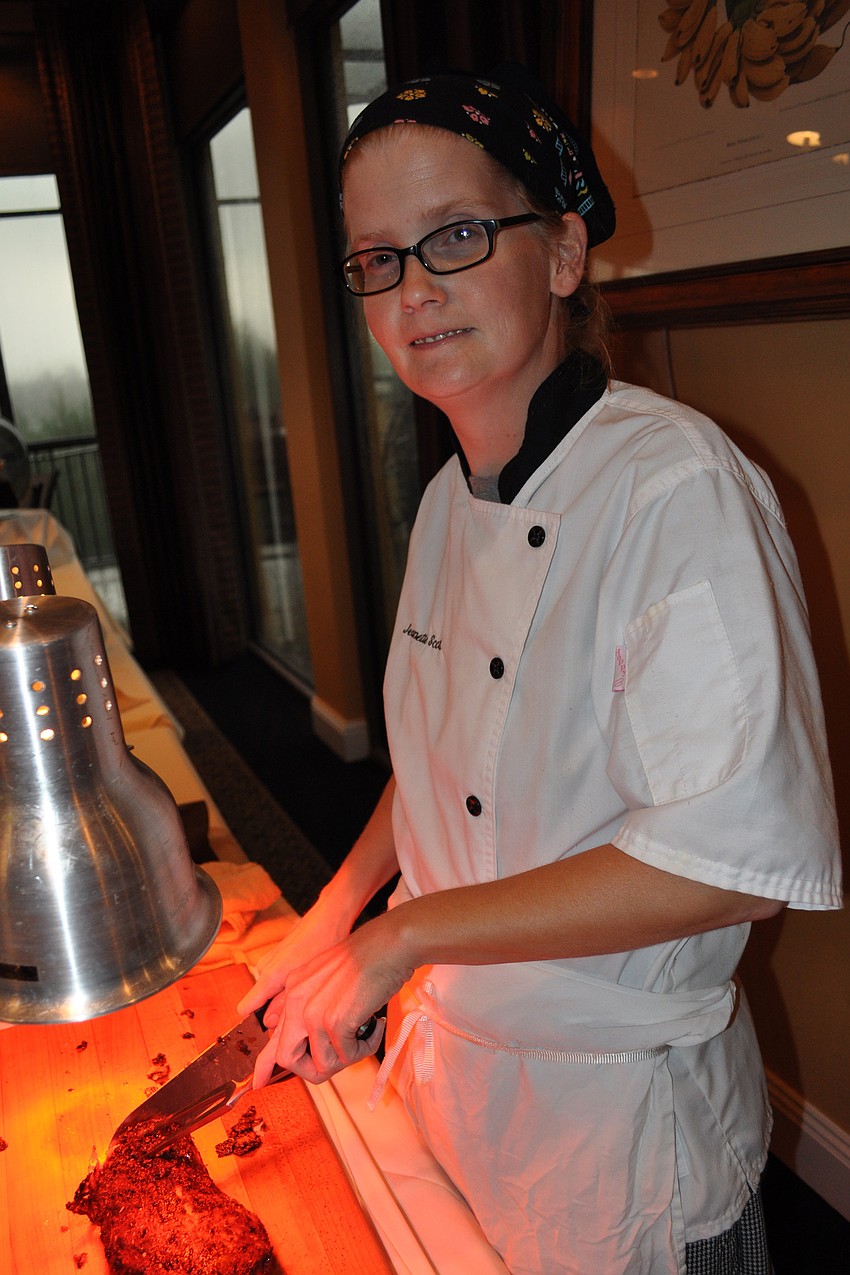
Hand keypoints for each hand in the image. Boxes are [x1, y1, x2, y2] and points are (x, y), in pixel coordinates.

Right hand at [236, 894, 350, 1027]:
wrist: (330, 916)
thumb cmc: (323, 944)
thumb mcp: (309, 980)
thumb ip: (286, 1004)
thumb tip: (269, 1024)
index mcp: (268, 976)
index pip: (245, 1008)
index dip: (255, 1024)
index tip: (271, 1032)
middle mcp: (264, 968)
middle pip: (262, 1003)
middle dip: (277, 1012)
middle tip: (302, 1015)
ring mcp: (271, 961)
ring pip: (272, 991)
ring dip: (286, 999)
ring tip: (310, 997)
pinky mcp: (279, 956)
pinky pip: (278, 979)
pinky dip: (290, 985)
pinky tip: (311, 982)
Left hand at [252, 913, 410, 1084]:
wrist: (389, 943)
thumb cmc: (369, 958)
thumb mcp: (329, 978)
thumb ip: (314, 1006)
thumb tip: (314, 1042)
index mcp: (294, 989)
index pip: (273, 1035)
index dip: (266, 1064)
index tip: (259, 1081)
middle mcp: (297, 1001)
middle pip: (287, 1059)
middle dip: (312, 1070)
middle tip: (339, 1060)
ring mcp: (314, 1013)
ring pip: (323, 1064)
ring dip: (349, 1056)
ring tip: (365, 1033)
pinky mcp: (335, 1022)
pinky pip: (348, 1056)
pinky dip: (366, 1047)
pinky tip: (376, 1025)